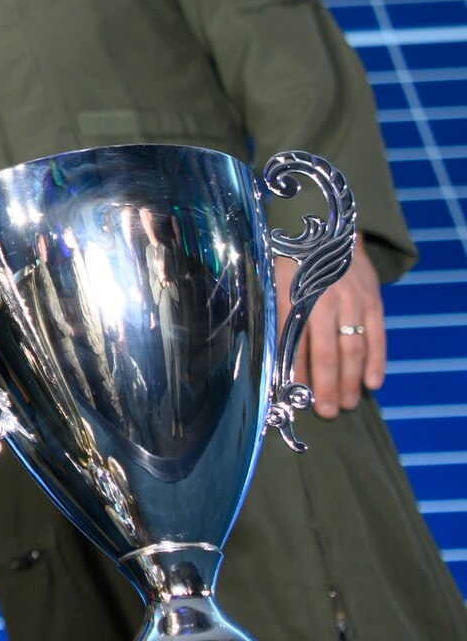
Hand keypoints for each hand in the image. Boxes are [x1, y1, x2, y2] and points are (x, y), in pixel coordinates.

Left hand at [276, 247, 385, 418]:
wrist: (325, 228)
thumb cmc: (289, 263)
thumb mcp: (271, 284)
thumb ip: (272, 317)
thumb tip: (264, 357)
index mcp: (292, 297)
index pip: (292, 342)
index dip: (293, 371)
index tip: (292, 397)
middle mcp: (323, 300)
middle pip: (326, 351)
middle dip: (326, 385)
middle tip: (326, 412)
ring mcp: (351, 300)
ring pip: (353, 347)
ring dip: (351, 379)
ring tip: (347, 404)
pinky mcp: (372, 300)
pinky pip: (377, 335)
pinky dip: (376, 361)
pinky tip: (373, 383)